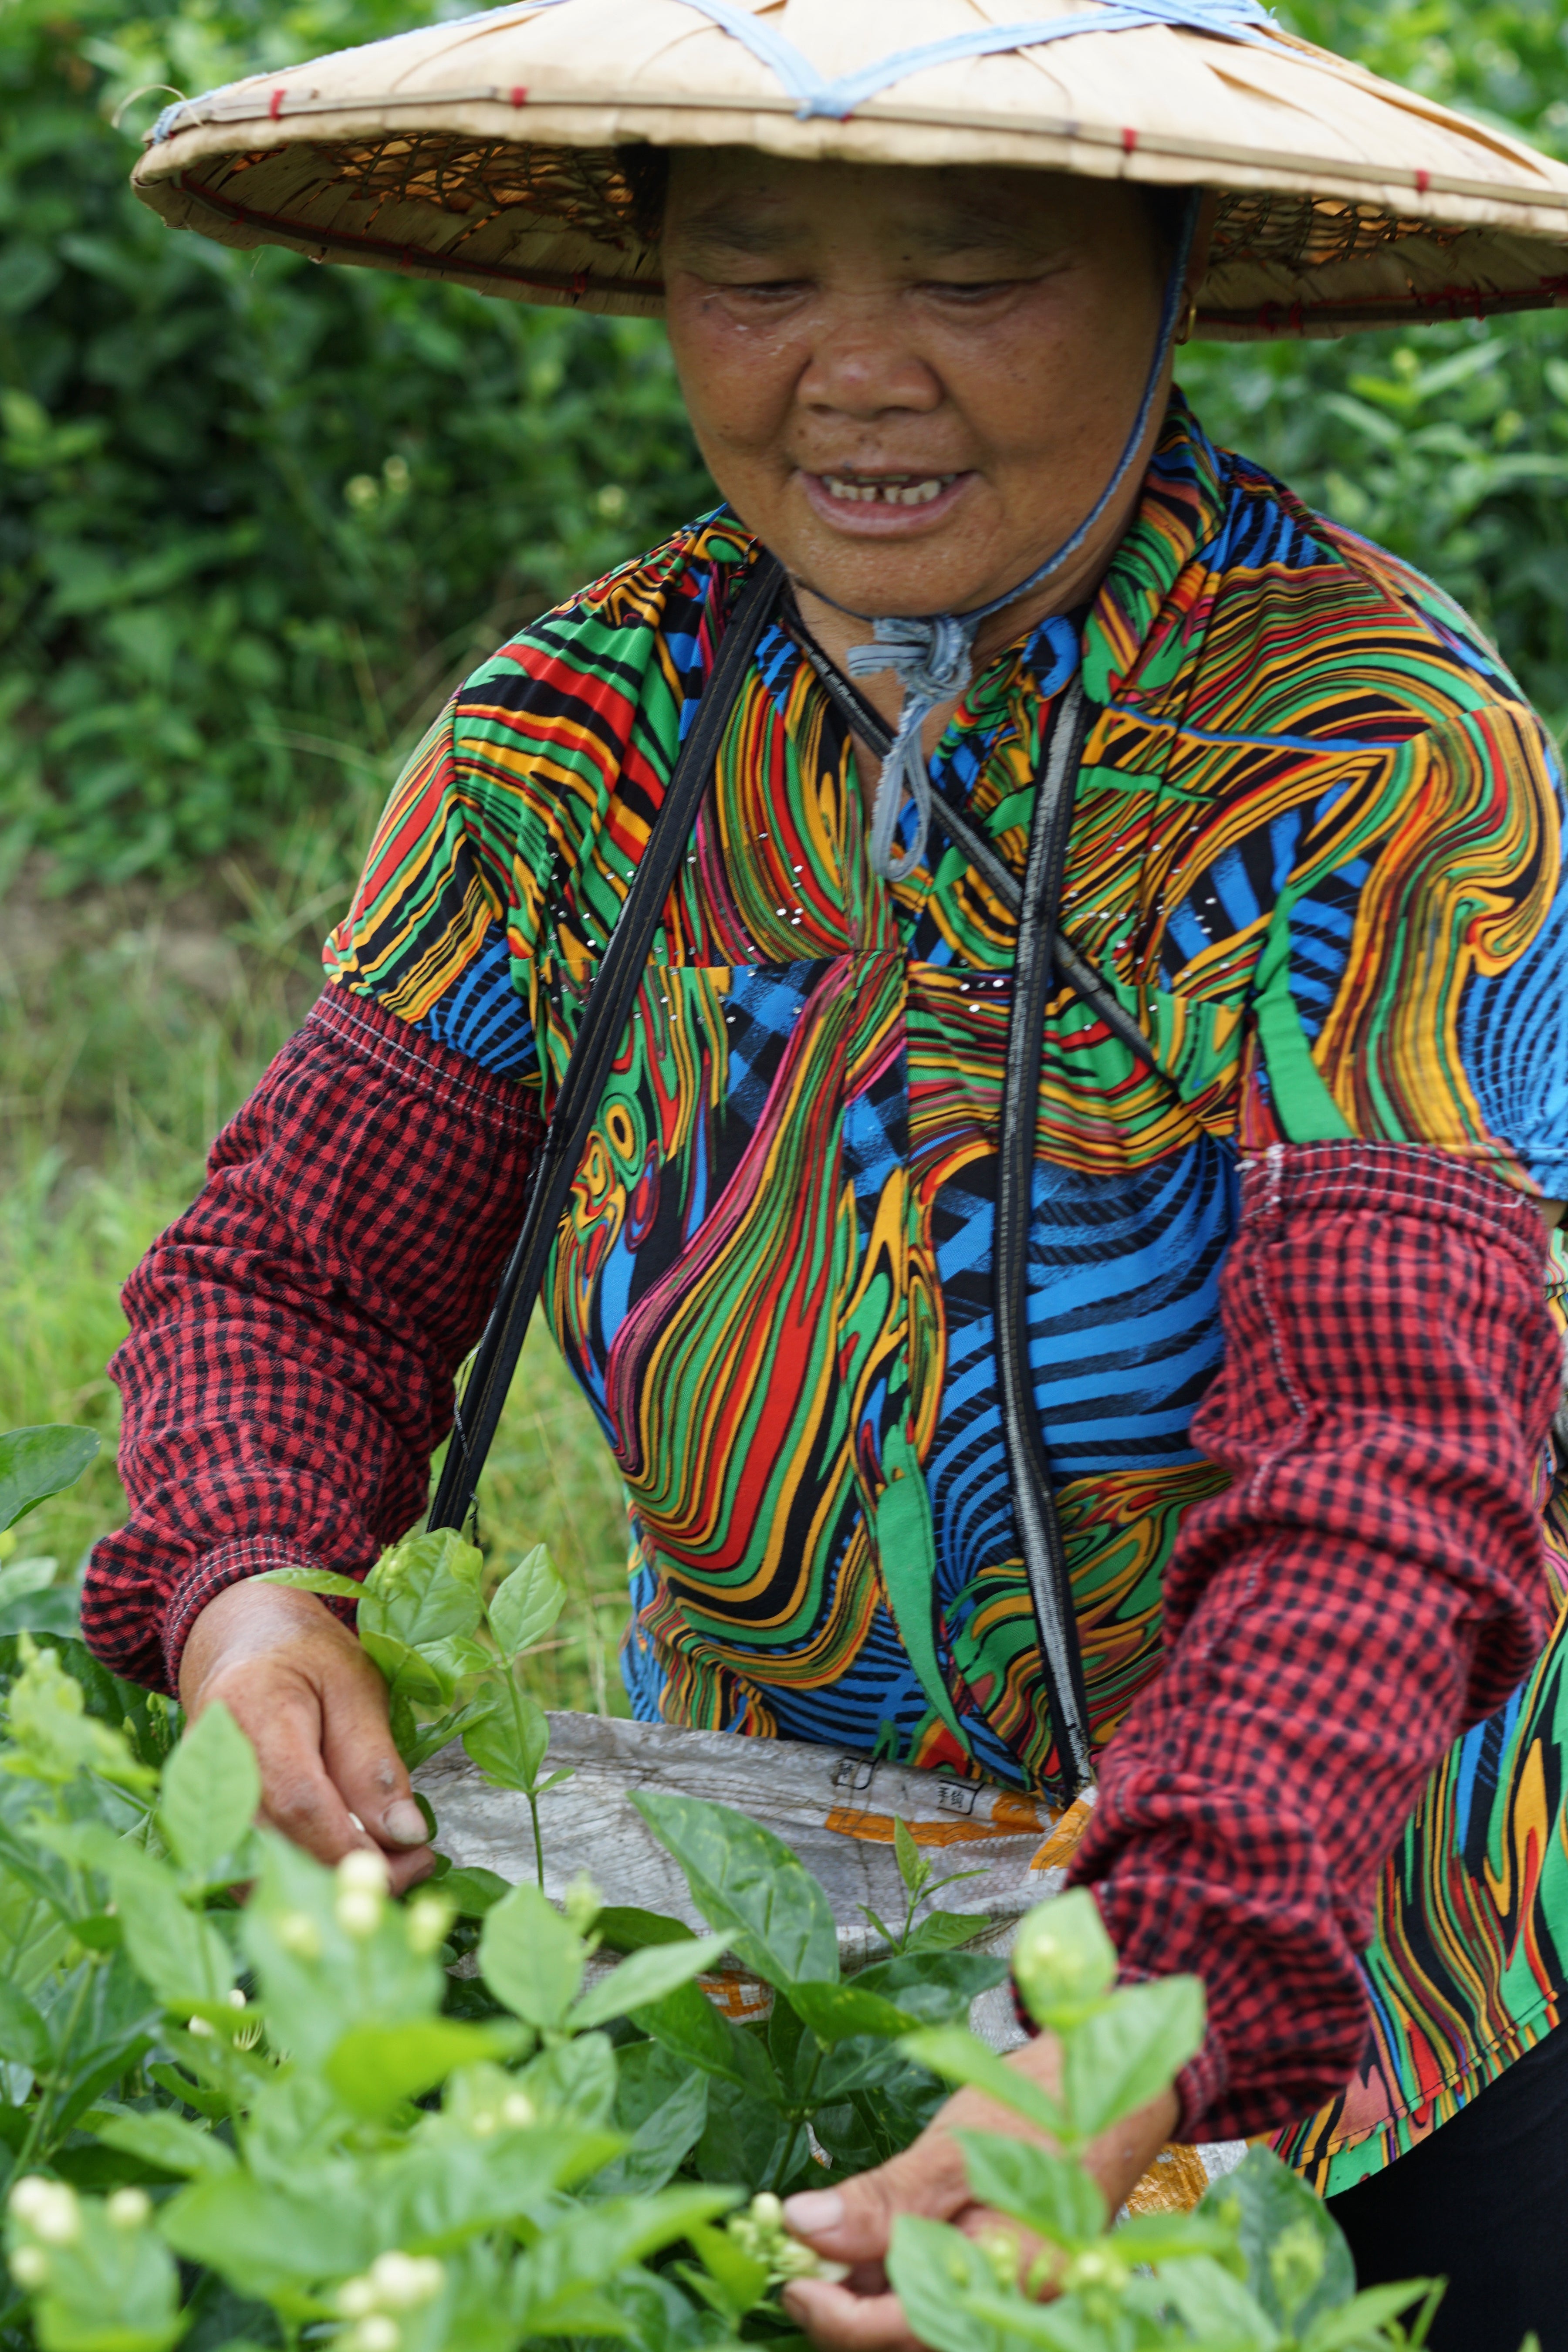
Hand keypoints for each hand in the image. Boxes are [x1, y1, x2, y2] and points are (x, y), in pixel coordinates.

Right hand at [179, 1580, 433, 1893]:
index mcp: (252, 1708)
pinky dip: (295, 1879)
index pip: (299, 1800)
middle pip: (277, 1844)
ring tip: (387, 1867)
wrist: (241, 1640)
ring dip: (324, 1883)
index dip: (355, 1846)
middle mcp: (208, 1758)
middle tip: (413, 1868)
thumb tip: (406, 1835)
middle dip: (349, 1871)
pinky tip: (342, 1867)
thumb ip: (375, 1761)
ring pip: (258, 1868)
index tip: (415, 1858)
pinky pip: (246, 1867)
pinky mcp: (200, 1814)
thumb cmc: (306, 1655)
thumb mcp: (357, 1686)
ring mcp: (193, 1791)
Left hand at [779, 2032, 1176, 2350]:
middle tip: (797, 2258)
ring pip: (912, 2325)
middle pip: (900, 2342)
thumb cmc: (1038, 2110)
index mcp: (1003, 2286)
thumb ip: (881, 2202)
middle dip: (841, 2312)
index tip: (787, 2276)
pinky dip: (891, 2281)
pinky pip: (933, 2302)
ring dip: (862, 2298)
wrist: (1109, 2090)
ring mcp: (1001, 2302)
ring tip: (826, 2247)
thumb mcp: (950, 2149)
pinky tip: (867, 2246)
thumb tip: (802, 2228)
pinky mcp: (993, 2284)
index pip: (897, 2332)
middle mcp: (1005, 2311)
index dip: (832, 2316)